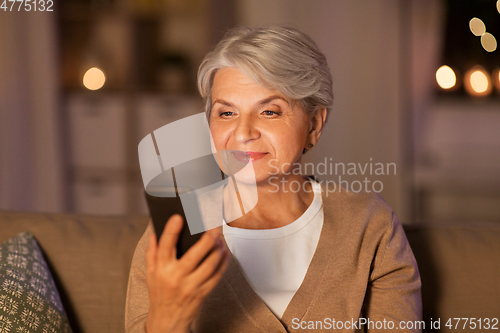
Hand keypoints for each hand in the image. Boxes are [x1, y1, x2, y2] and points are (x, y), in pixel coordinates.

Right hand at [145, 214, 229, 332]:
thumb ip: (152, 252)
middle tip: (214, 228)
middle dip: (207, 239)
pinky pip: (216, 276)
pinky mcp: (202, 293)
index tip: (178, 216)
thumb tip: (154, 232)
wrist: (167, 322)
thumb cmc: (159, 294)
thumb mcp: (151, 274)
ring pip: (209, 265)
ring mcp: (190, 286)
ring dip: (218, 250)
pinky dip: (223, 263)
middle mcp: (176, 277)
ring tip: (221, 239)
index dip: (171, 230)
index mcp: (162, 269)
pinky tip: (225, 253)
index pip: (165, 246)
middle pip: (194, 254)